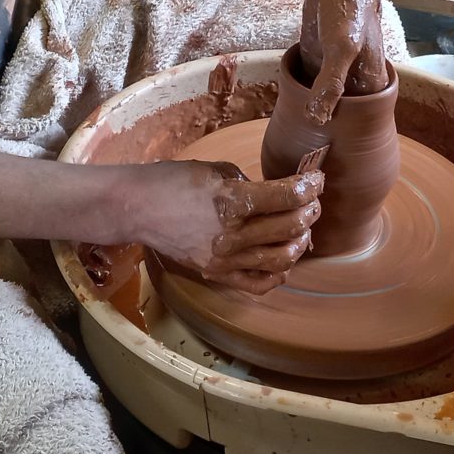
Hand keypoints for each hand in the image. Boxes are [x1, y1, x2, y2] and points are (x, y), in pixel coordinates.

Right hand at [130, 160, 324, 294]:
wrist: (137, 208)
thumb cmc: (173, 181)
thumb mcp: (214, 170)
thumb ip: (248, 183)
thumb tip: (275, 193)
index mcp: (232, 201)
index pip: (287, 197)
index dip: (310, 186)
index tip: (316, 179)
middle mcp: (231, 234)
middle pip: (290, 226)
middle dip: (310, 210)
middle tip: (312, 201)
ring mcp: (225, 259)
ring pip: (281, 258)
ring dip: (300, 241)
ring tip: (302, 228)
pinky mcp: (216, 274)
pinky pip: (257, 283)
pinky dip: (278, 274)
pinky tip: (284, 260)